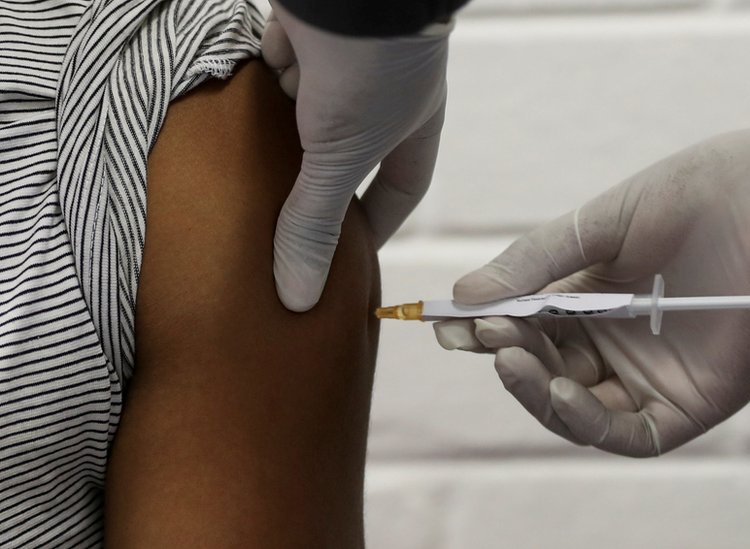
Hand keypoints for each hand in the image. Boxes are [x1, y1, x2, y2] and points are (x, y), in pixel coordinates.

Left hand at [262, 2, 450, 310]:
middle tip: (287, 222)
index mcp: (412, 125)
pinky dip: (261, 82)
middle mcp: (382, 93)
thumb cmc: (372, 67)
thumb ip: (315, 222)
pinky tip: (237, 105)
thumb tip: (297, 299)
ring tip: (250, 176)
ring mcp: (343, 59)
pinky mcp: (304, 29)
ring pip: (308, 108)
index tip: (351, 256)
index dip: (379, 222)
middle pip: (349, 152)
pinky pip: (278, 64)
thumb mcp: (341, 156)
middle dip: (319, 183)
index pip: (401, 186)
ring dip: (283, 133)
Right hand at [434, 109, 749, 456]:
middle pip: (547, 372)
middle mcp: (618, 343)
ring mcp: (653, 376)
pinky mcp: (690, 403)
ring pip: (579, 410)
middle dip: (511, 355)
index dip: (488, 329)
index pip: (527, 329)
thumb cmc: (699, 194)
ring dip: (538, 391)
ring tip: (511, 356)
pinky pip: (629, 432)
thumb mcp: (600, 224)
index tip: (450, 322)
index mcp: (594, 298)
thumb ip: (536, 262)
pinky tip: (560, 389)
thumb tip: (463, 299)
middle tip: (488, 332)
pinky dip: (587, 420)